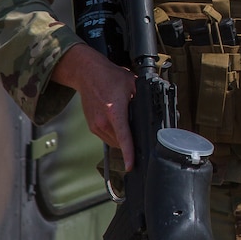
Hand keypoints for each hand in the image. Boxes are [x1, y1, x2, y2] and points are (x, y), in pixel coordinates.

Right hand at [51, 43, 136, 169]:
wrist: (88, 74)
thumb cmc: (110, 77)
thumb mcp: (133, 84)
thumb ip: (142, 100)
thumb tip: (153, 111)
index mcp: (114, 112)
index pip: (124, 137)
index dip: (129, 153)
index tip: (131, 165)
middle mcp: (103, 121)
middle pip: (121, 143)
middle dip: (132, 143)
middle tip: (142, 134)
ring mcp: (95, 125)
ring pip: (114, 142)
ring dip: (123, 140)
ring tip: (130, 126)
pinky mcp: (92, 126)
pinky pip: (107, 138)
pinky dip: (115, 136)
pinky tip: (121, 125)